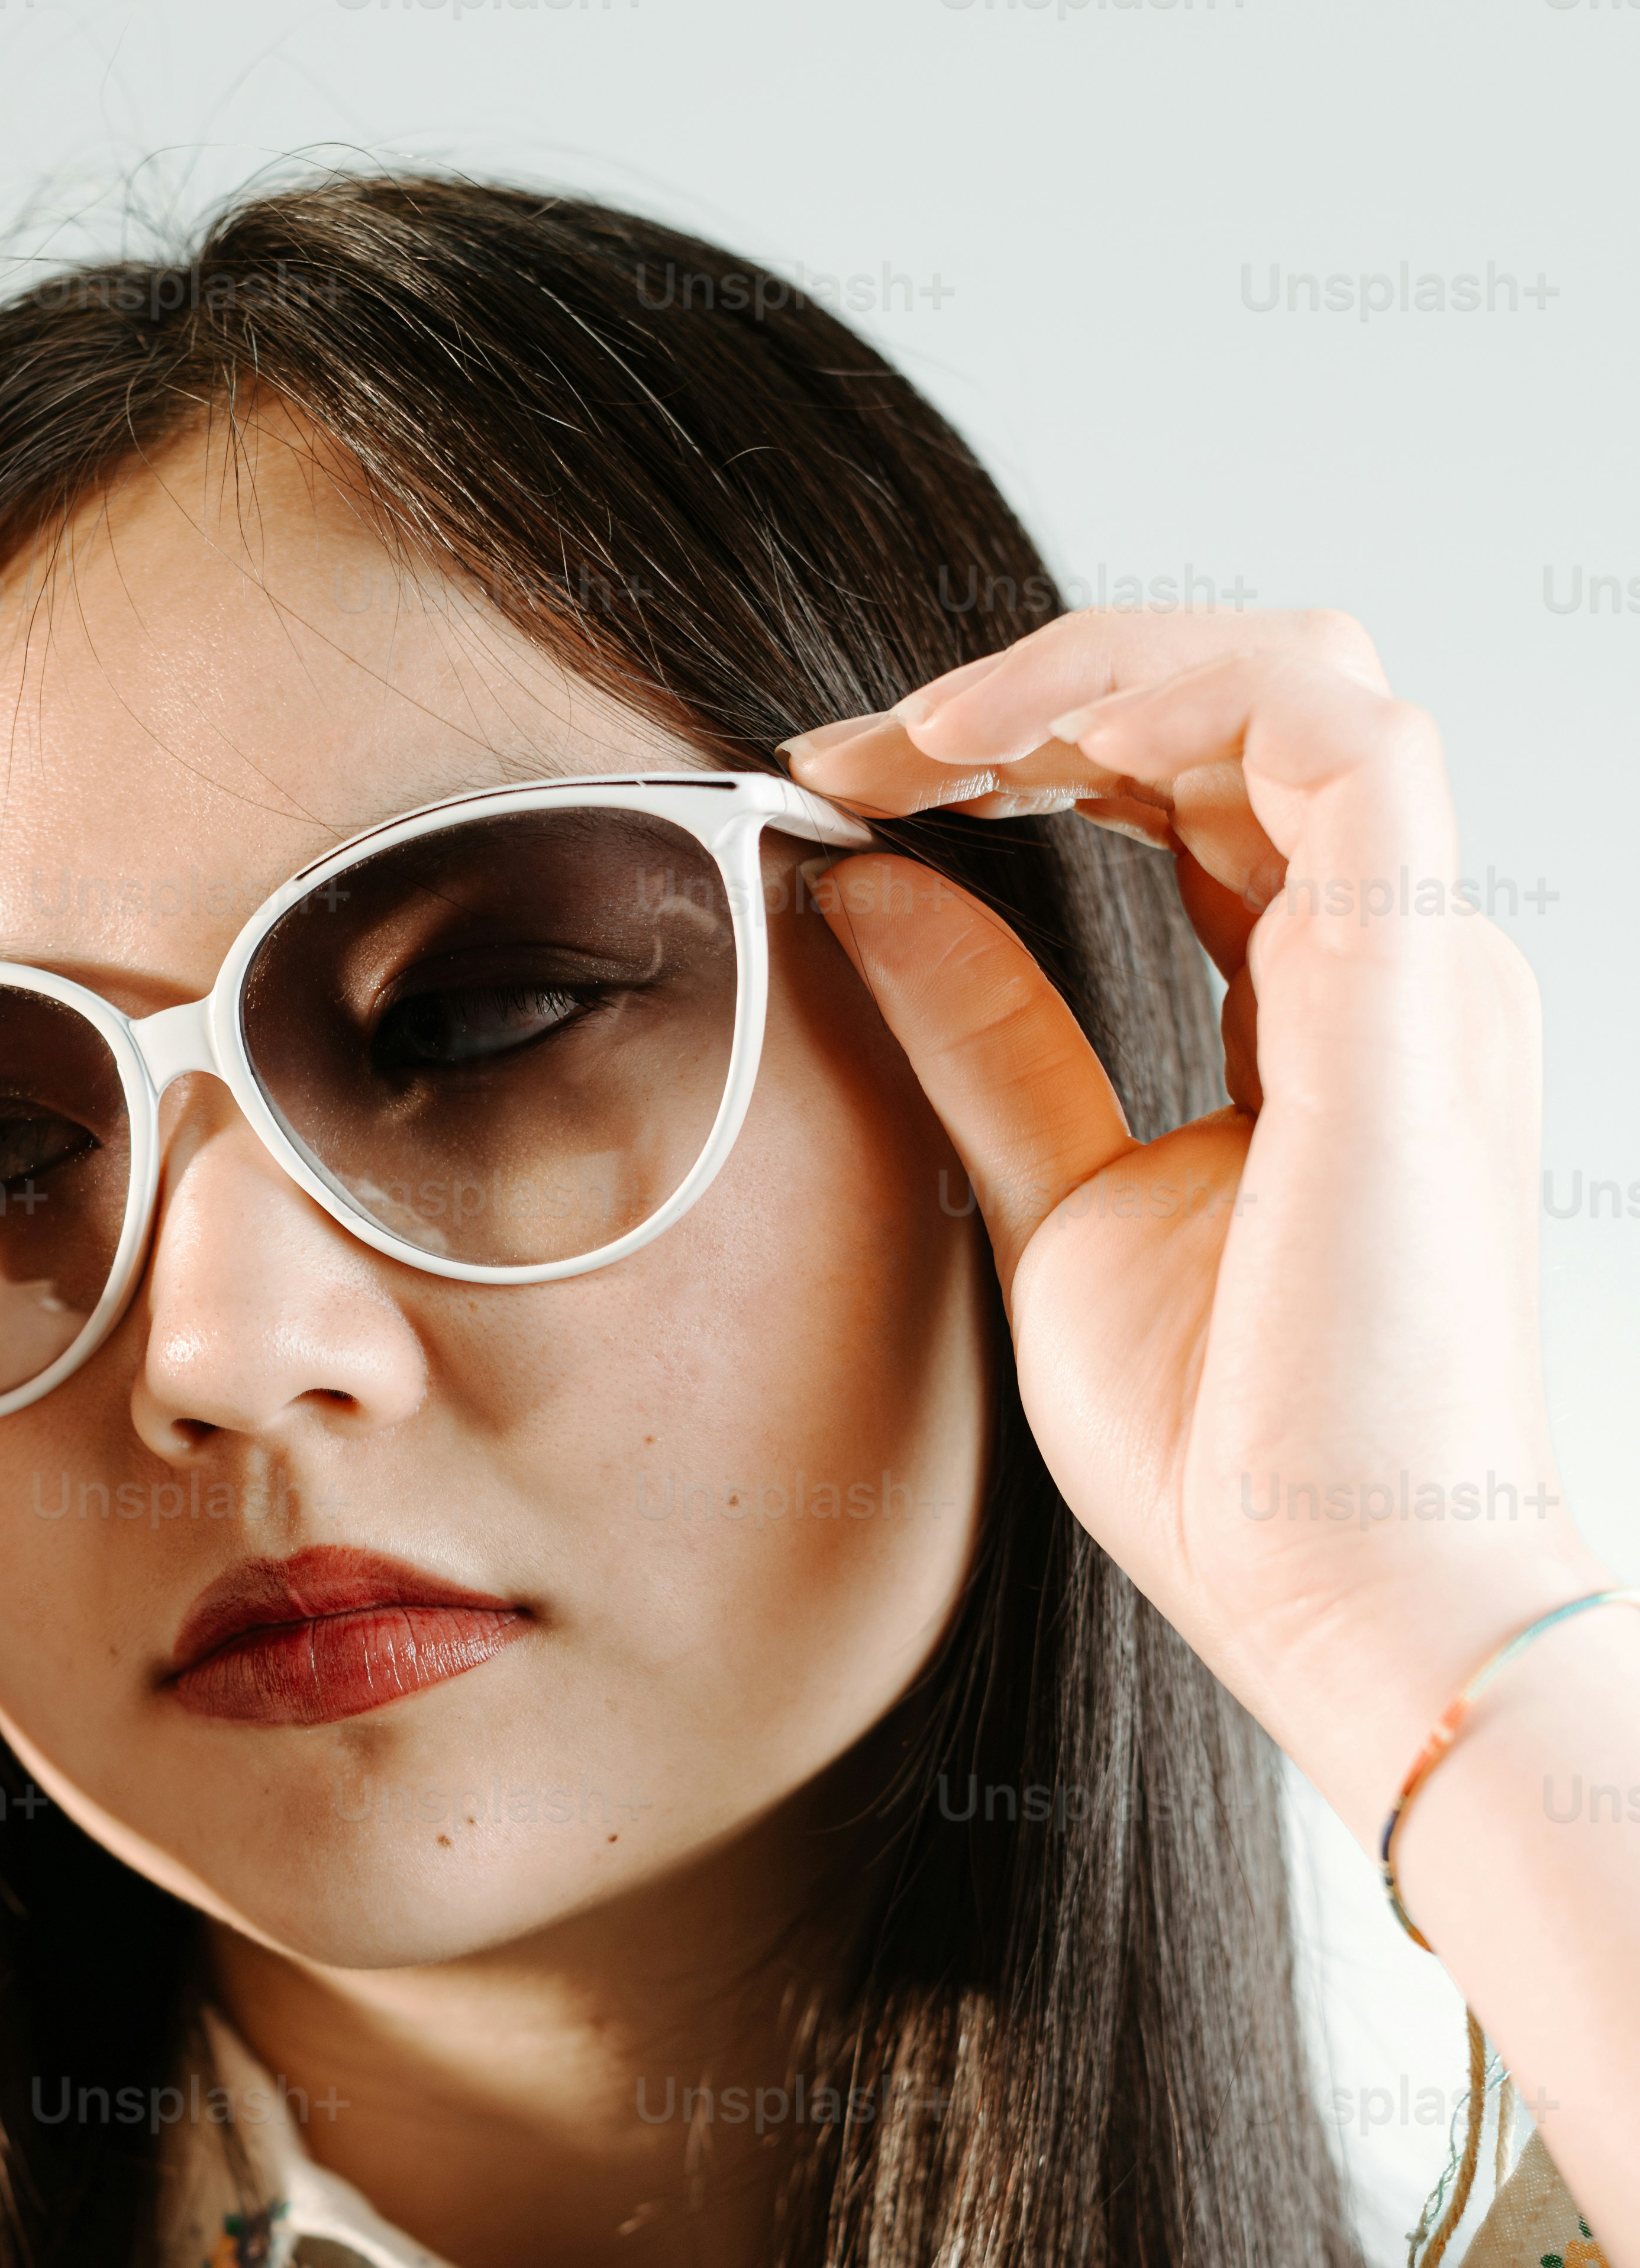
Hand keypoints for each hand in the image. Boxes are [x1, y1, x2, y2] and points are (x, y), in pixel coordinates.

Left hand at [782, 609, 1600, 1845]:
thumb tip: (868, 893)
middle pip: (1238, 710)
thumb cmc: (1231, 1455)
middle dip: (1037, 693)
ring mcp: (1419, 963)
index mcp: (1327, 1006)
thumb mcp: (1056, 1202)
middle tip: (855, 753)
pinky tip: (1027, 748)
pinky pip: (1339, 735)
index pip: (1194, 795)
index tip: (849, 793)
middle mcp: (1393, 960)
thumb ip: (984, 1039)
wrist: (1331, 1596)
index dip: (1028, 756)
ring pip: (1294, 677)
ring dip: (1092, 671)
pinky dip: (1182, 698)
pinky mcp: (1411, 988)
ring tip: (924, 734)